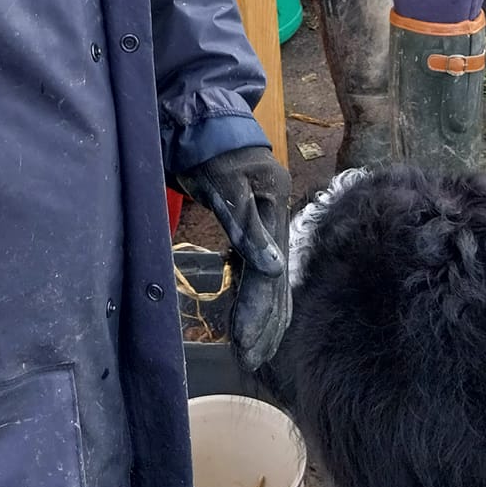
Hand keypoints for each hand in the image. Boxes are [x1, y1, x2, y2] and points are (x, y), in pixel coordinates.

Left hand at [180, 145, 290, 369]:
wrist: (208, 128)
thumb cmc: (214, 152)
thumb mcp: (226, 184)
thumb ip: (246, 226)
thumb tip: (273, 270)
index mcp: (275, 213)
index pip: (269, 274)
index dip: (259, 310)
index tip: (246, 342)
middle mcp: (276, 225)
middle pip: (276, 284)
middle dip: (265, 324)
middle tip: (251, 359)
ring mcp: (267, 229)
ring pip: (271, 283)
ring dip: (265, 318)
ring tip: (255, 352)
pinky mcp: (253, 231)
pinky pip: (259, 274)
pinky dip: (257, 300)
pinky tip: (255, 321)